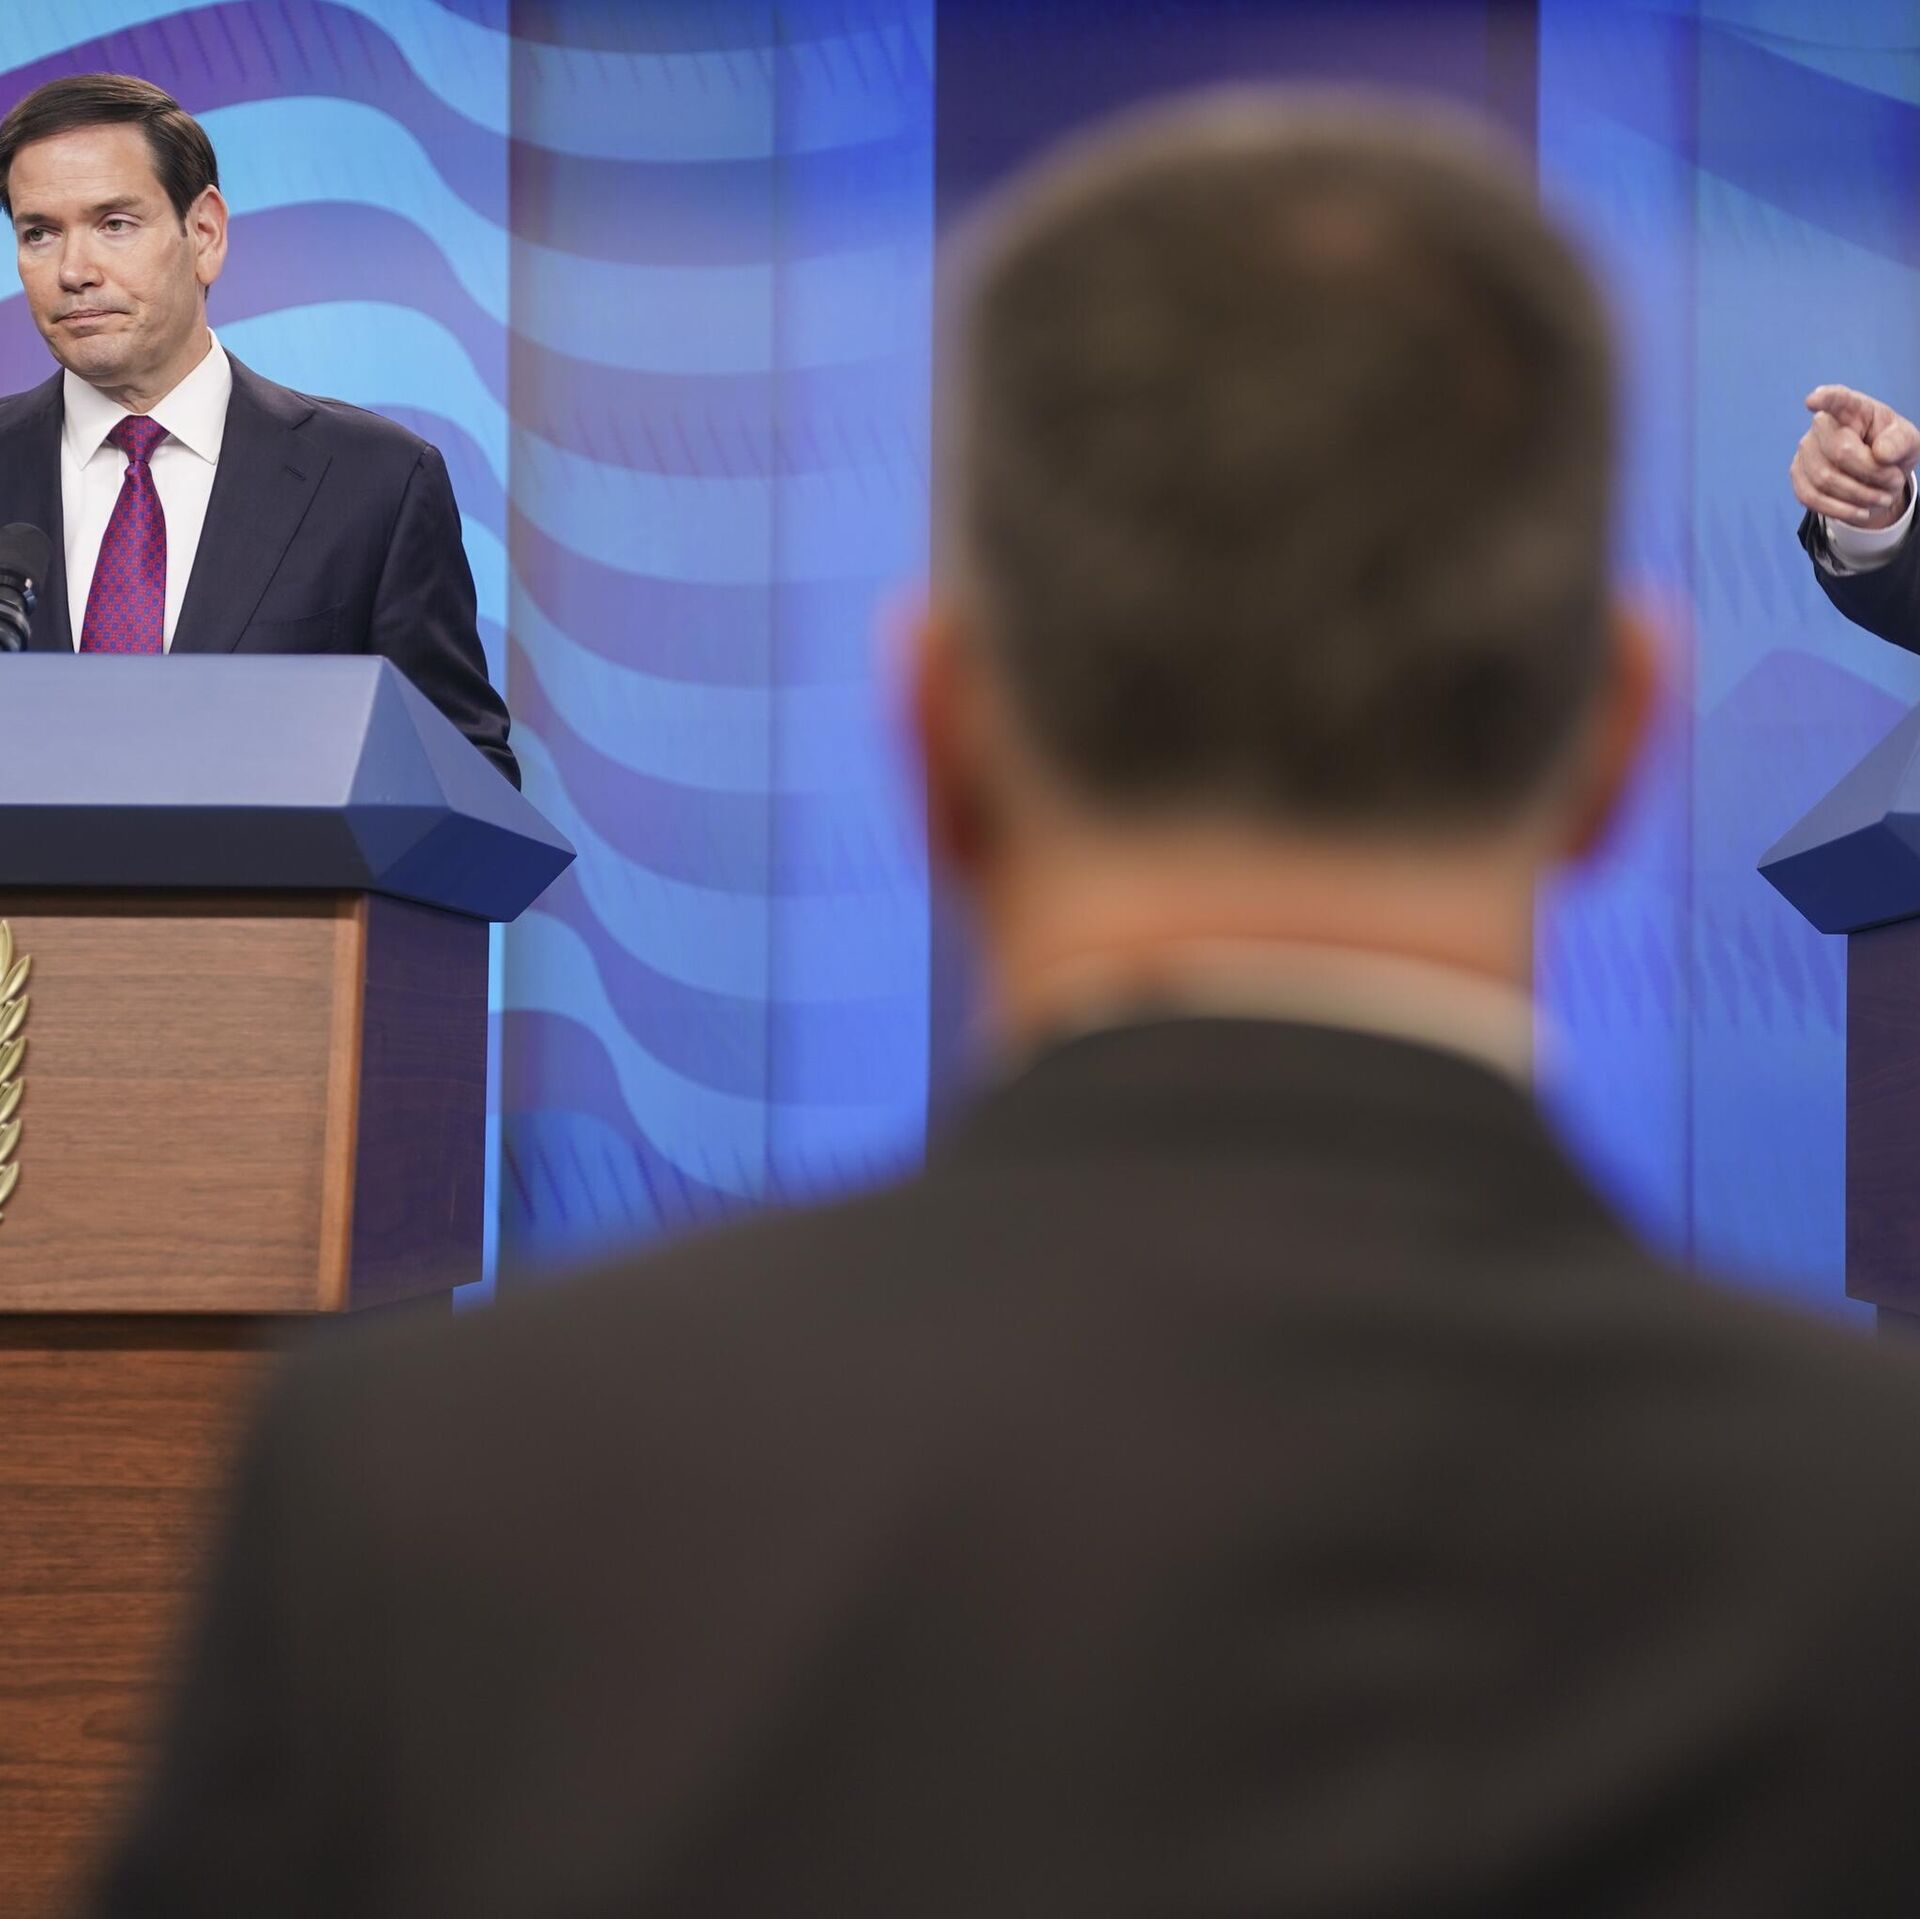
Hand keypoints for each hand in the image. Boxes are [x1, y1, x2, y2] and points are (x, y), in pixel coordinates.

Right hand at [1794, 385, 1919, 529]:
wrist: (1877, 476)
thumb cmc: (1891, 449)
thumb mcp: (1909, 441)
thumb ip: (1901, 442)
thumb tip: (1881, 453)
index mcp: (1854, 409)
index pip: (1838, 400)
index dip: (1825, 399)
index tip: (1813, 400)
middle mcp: (1822, 426)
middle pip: (1840, 452)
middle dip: (1872, 473)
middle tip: (1895, 482)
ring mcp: (1805, 451)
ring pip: (1825, 480)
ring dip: (1859, 495)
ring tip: (1883, 498)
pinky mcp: (1797, 476)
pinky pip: (1811, 498)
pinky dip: (1840, 510)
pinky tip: (1861, 511)